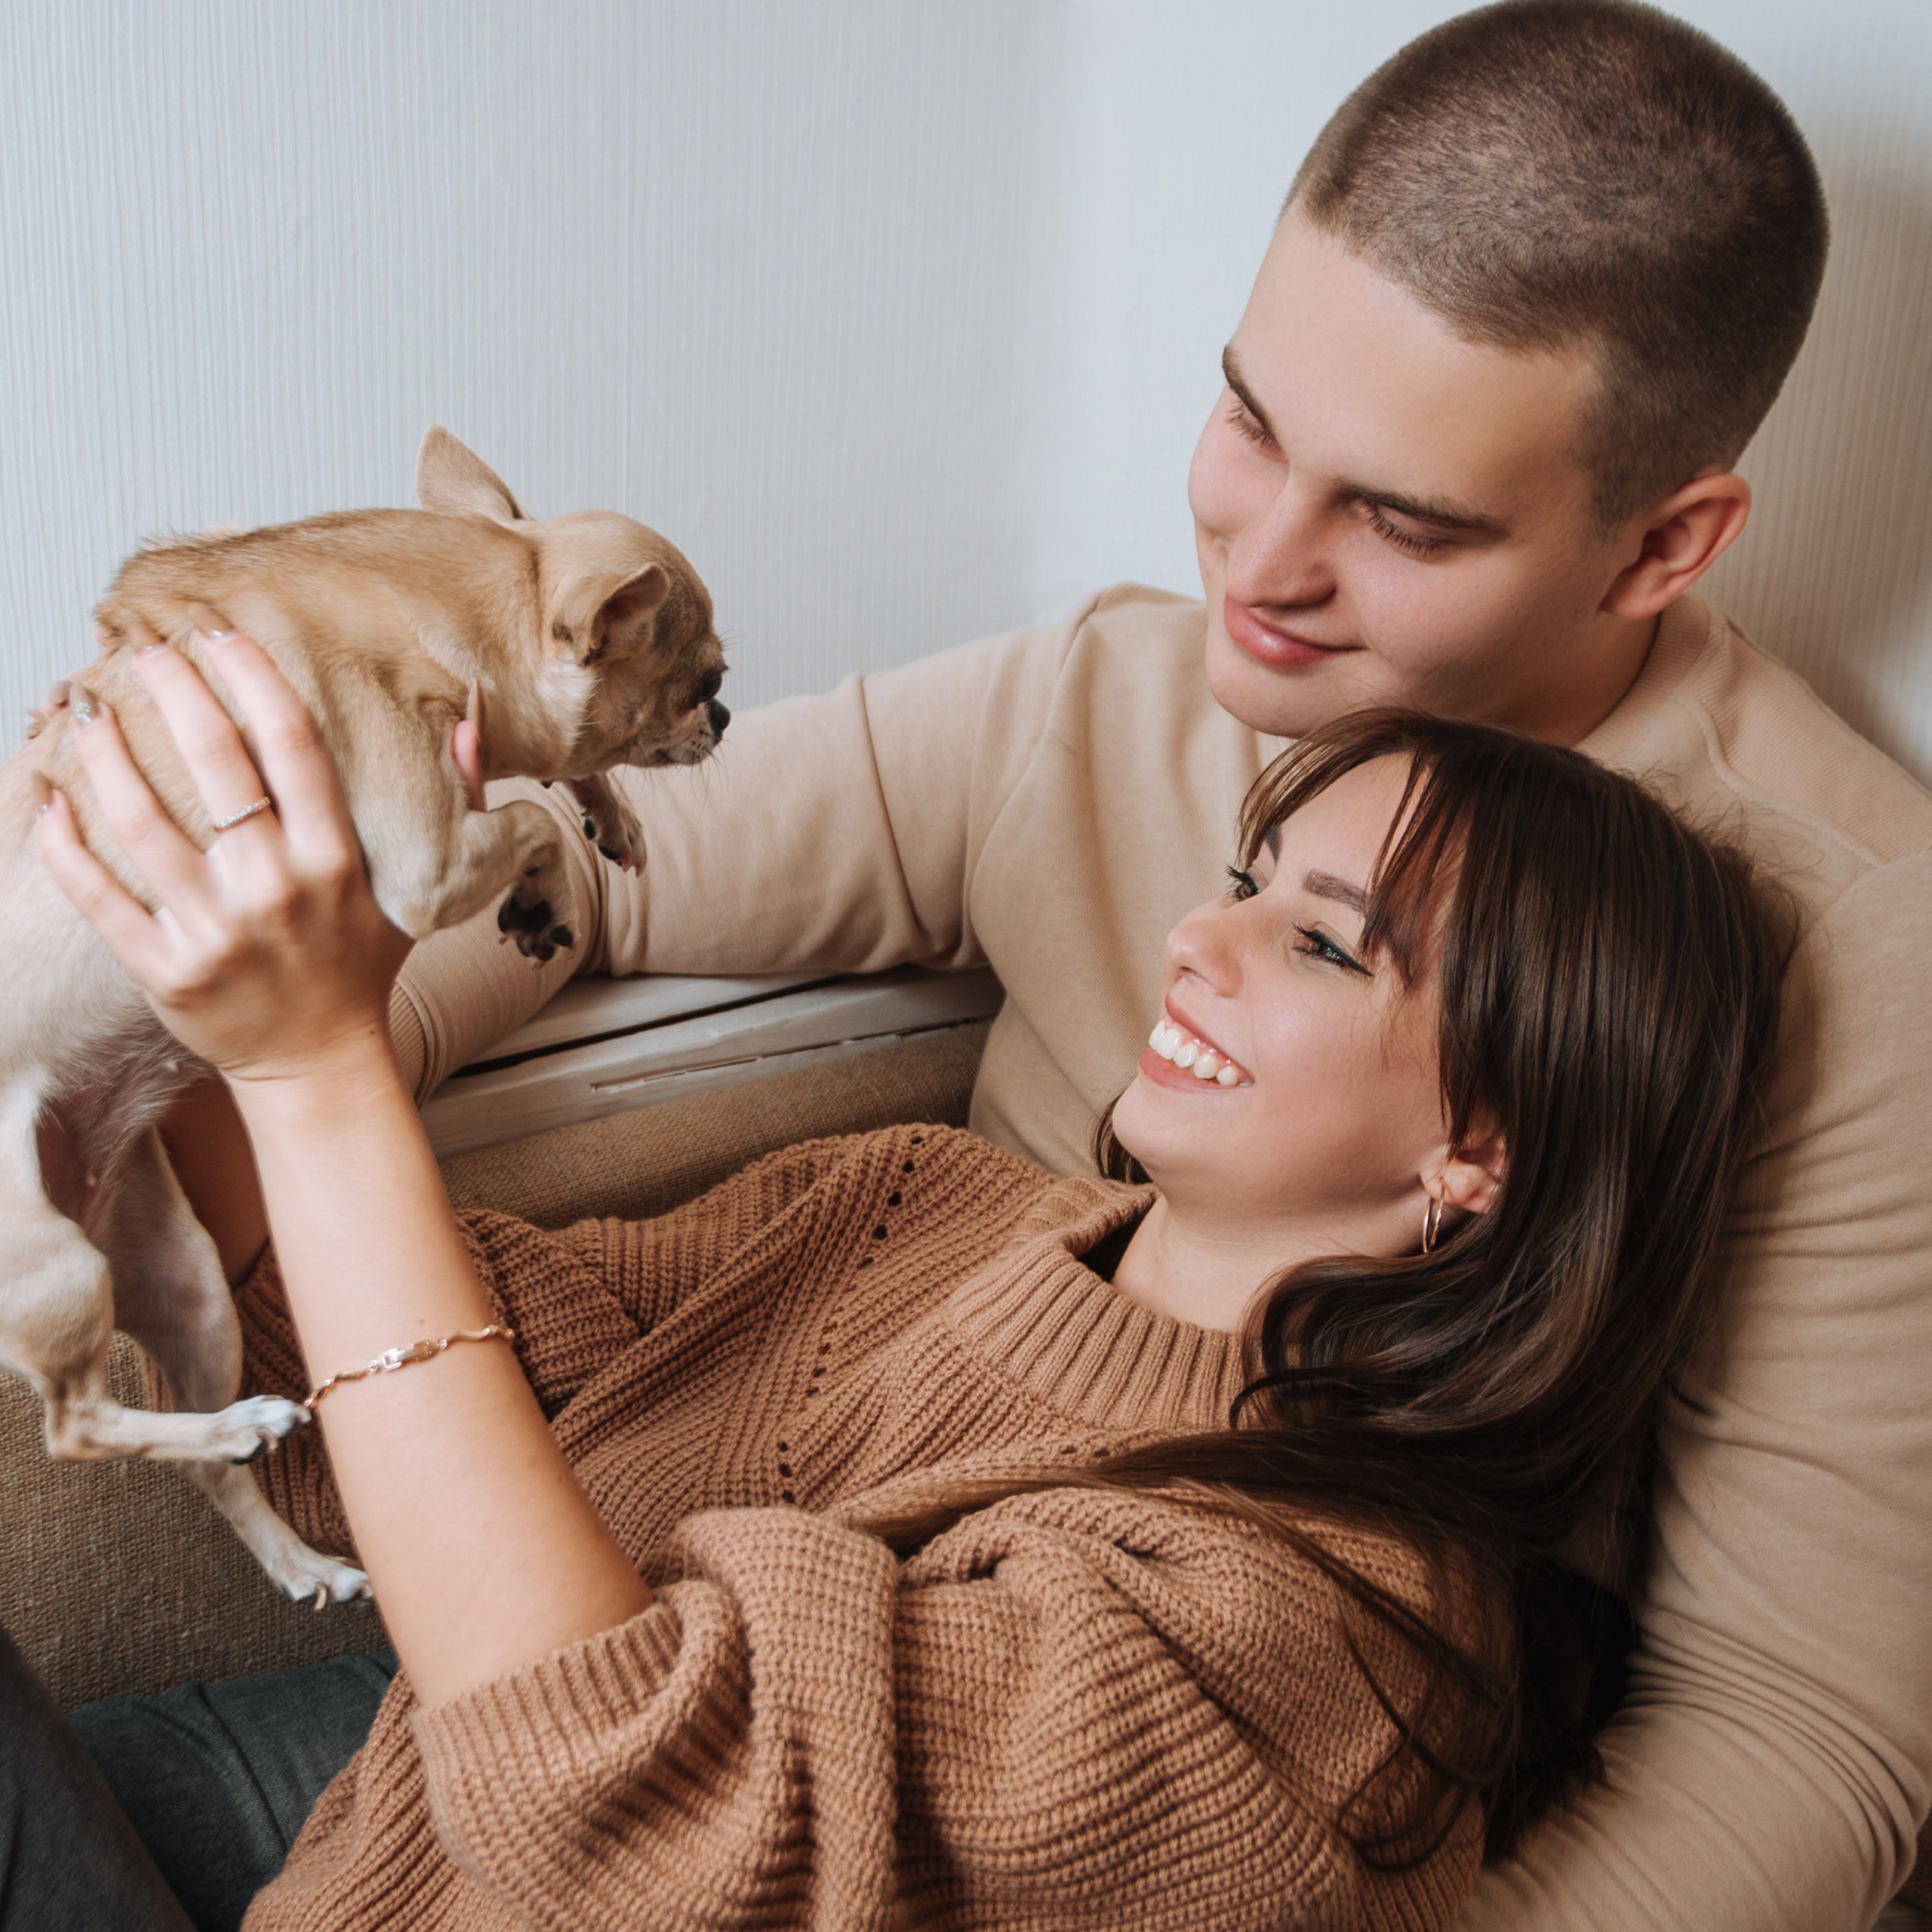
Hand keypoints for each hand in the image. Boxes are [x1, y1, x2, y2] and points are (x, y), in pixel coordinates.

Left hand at [35, 626, 412, 1088]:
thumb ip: (455, 801)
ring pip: (143, 823)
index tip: (216, 634)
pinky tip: (48, 801)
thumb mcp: (421, 887)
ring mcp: (217, 931)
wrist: (320, 1063)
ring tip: (85, 710)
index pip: (292, 743)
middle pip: (215, 763)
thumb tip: (470, 720)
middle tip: (142, 649)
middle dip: (171, 691)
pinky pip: (100, 898)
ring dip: (105, 755)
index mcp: (337, 861)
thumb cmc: (361, 967)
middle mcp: (277, 889)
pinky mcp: (166, 969)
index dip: (250, 676)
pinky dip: (64, 847)